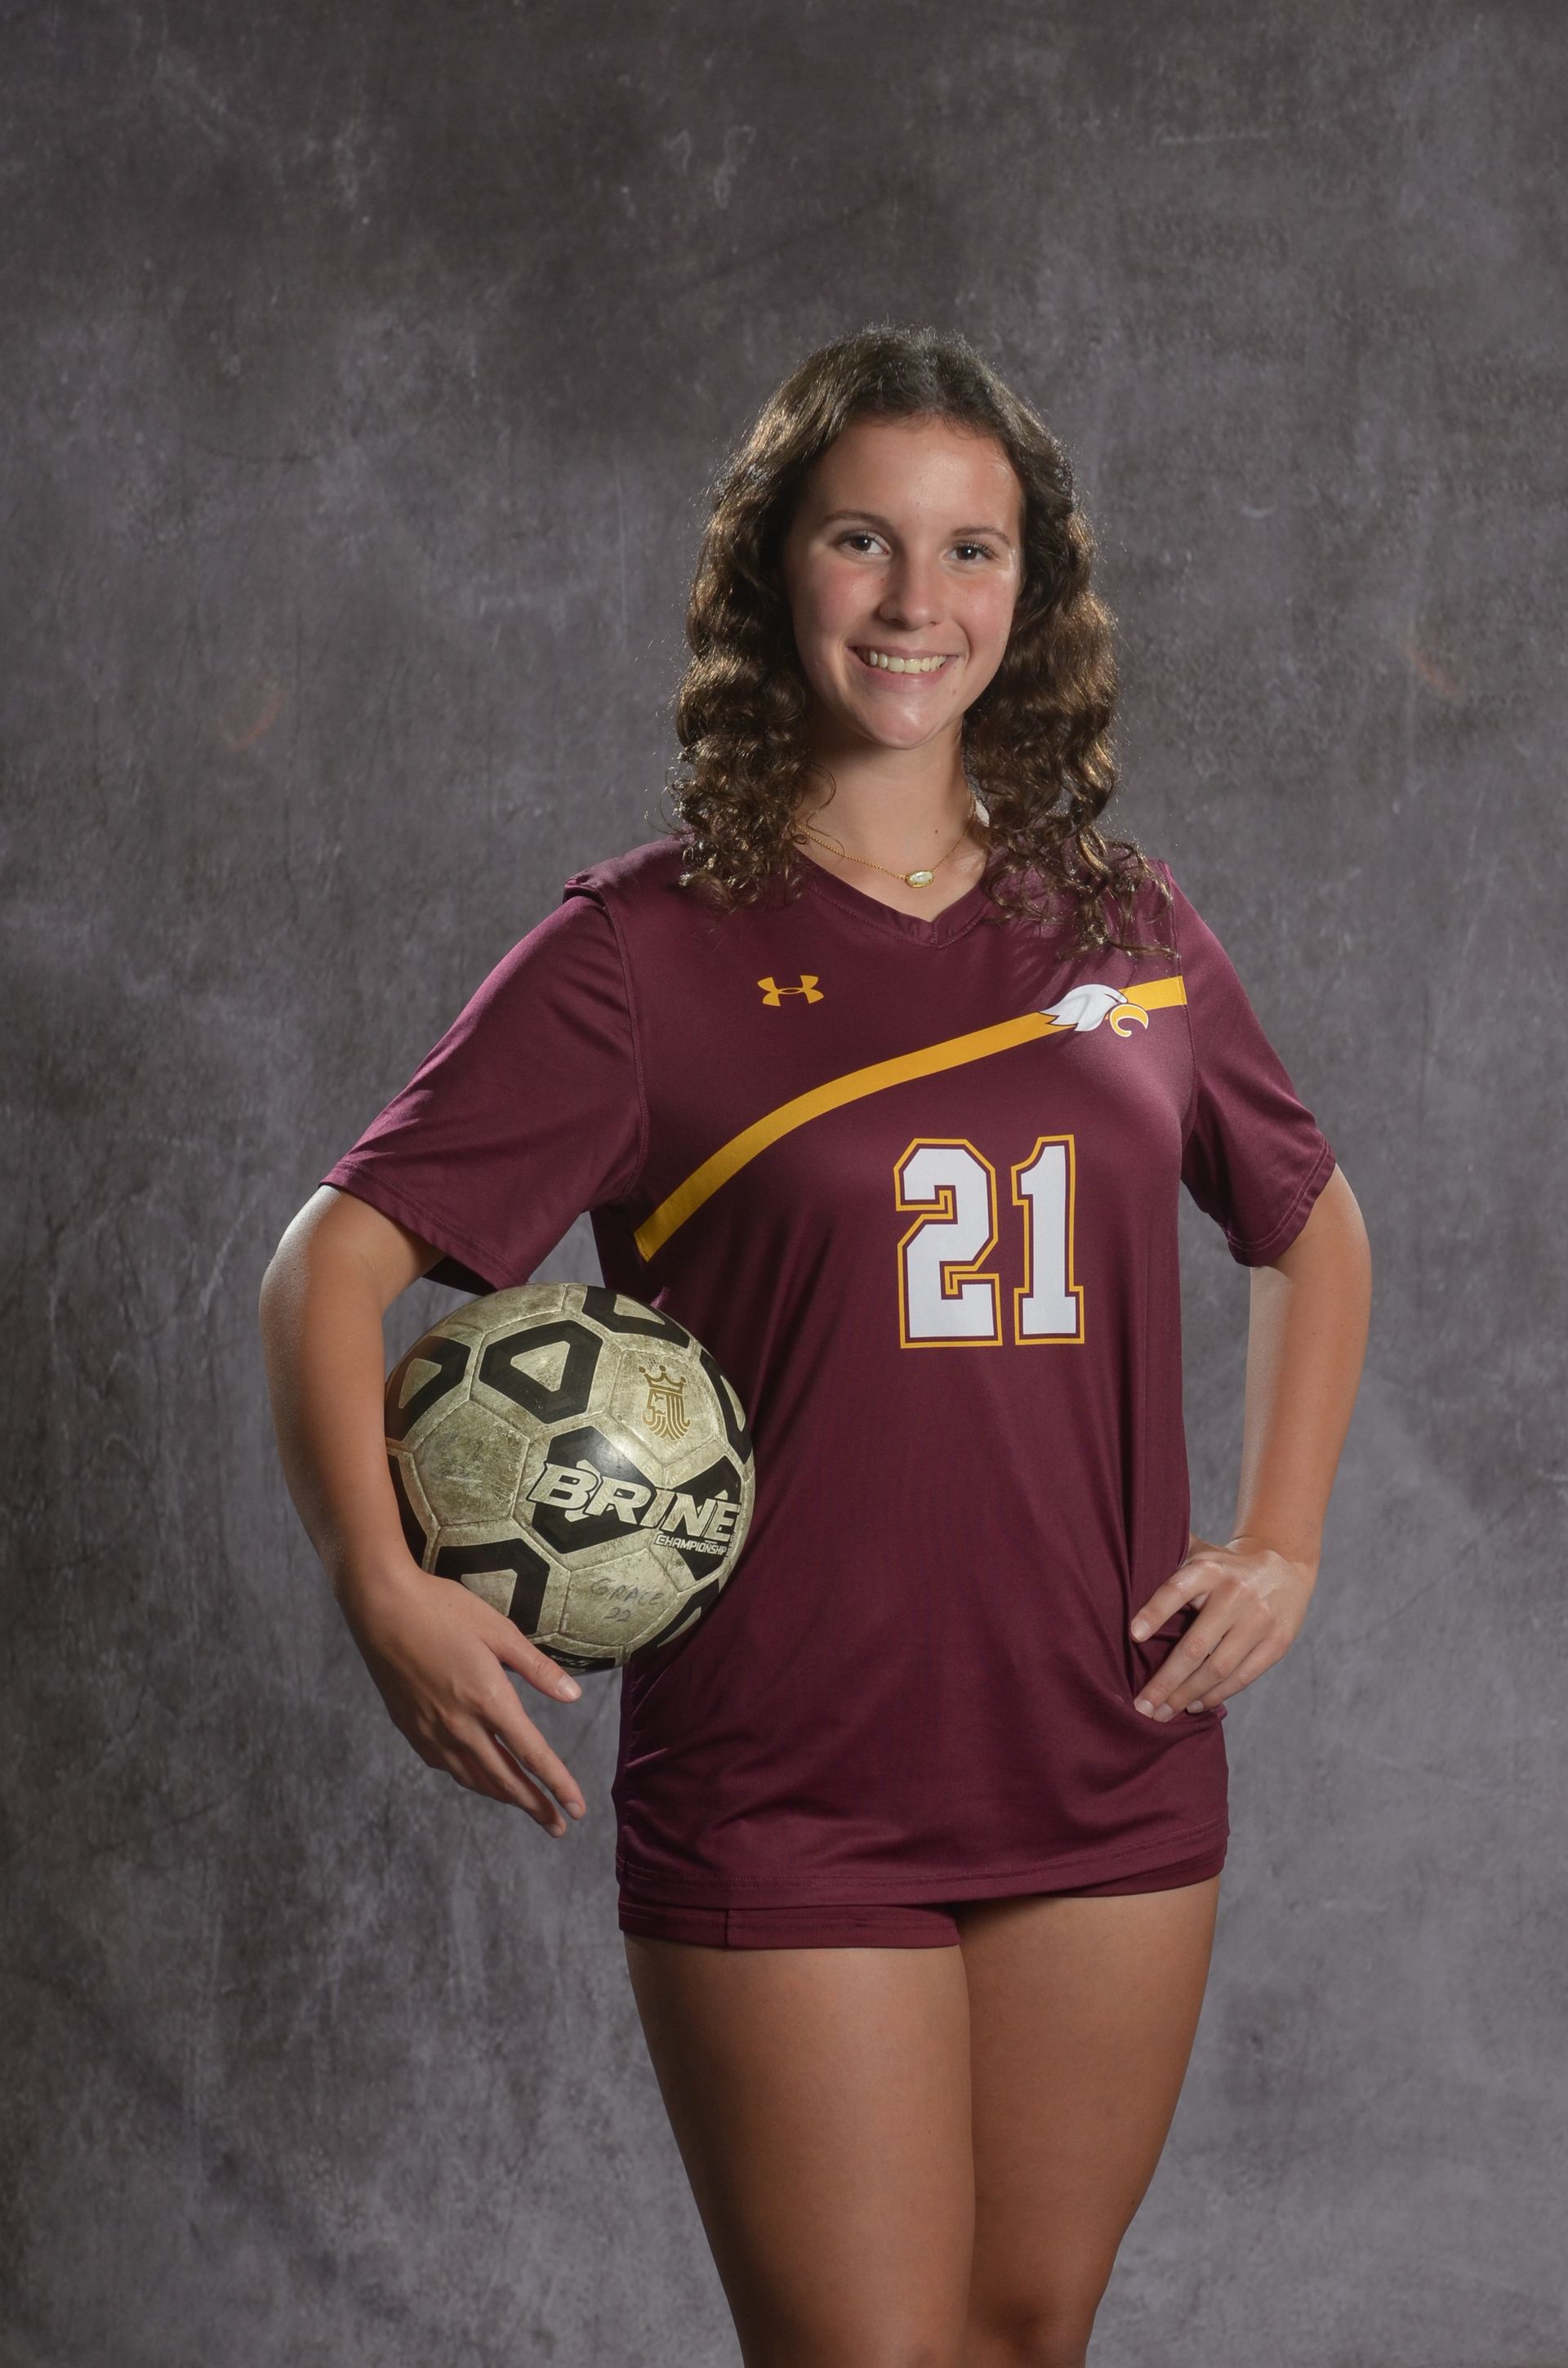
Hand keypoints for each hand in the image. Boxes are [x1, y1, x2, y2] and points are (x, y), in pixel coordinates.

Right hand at [340, 1557, 588, 1834]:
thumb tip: (574, 1696)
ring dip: (503, 1797)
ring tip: (526, 1806)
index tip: (577, 1808)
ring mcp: (431, 1730)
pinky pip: (446, 1766)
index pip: (532, 1755)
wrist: (380, 1607)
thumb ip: (537, 1668)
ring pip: (473, 1778)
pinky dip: (470, 1778)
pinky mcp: (410, 1727)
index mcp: (488, 1700)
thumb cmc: (443, 1609)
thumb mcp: (499, 1630)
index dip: (558, 1785)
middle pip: (504, 1779)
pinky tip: (478, 1776)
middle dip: (535, 1806)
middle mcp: (460, 1725)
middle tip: (558, 1826)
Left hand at [1129, 1531, 1314, 1719]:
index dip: (1155, 1613)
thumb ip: (1165, 1559)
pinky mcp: (1276, 1643)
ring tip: (1163, 1713)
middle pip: (1195, 1646)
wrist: (1284, 1568)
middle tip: (1141, 1706)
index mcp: (1208, 1570)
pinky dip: (1216, 1695)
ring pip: (1218, 1668)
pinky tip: (1194, 1705)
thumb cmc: (1223, 1568)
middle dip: (1165, 1681)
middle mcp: (1234, 1594)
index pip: (1176, 1590)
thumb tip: (1119, 1566)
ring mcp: (1258, 1620)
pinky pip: (1242, 1677)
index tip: (1133, 1636)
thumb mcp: (1198, 1553)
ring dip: (1187, 1695)